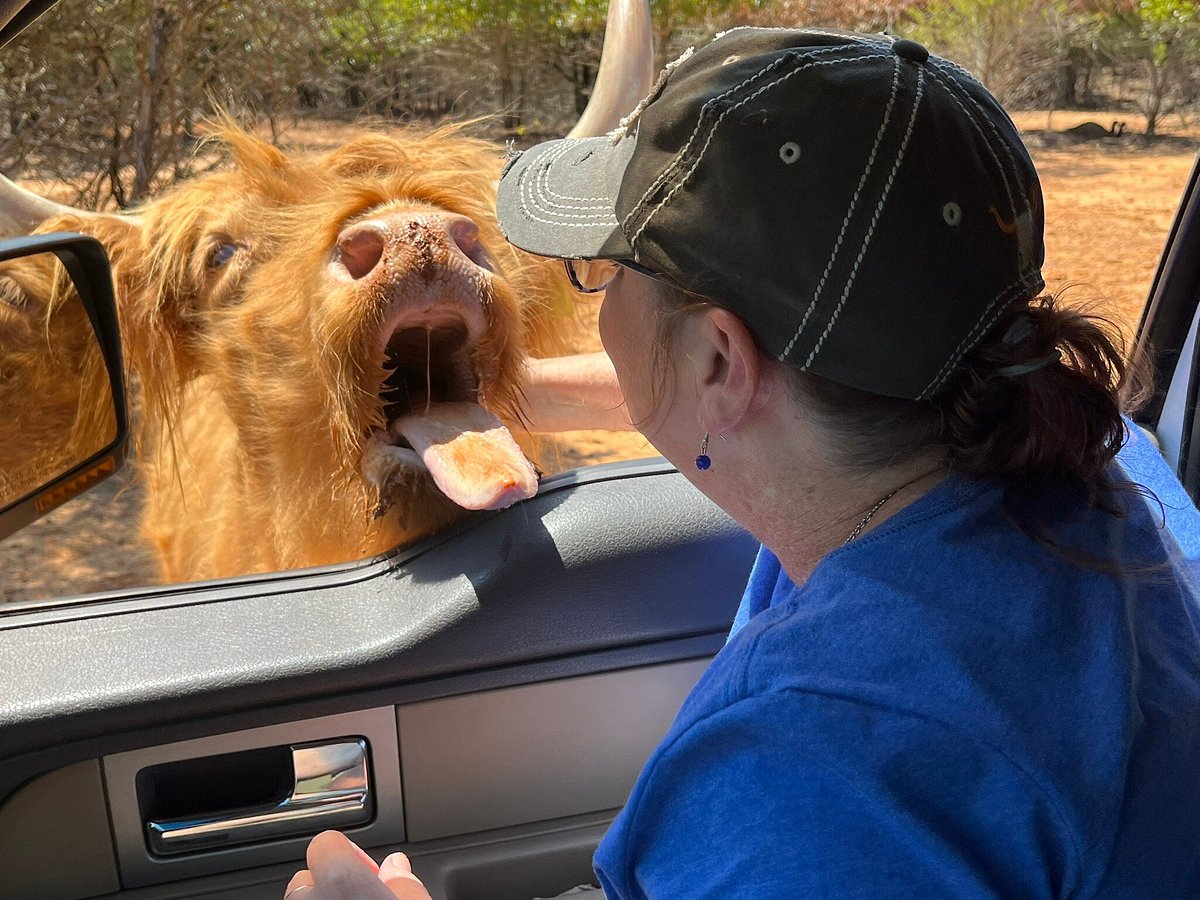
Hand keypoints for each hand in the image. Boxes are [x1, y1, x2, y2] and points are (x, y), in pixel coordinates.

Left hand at [284, 830, 432, 899]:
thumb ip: (405, 882)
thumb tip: (397, 864)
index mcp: (341, 882)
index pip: (326, 842)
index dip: (349, 852)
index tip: (369, 869)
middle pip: (307, 876)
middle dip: (330, 880)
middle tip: (359, 894)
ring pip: (301, 899)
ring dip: (320, 898)